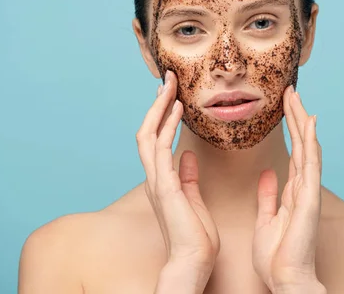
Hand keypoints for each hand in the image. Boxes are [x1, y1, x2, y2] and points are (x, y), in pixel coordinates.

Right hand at [136, 70, 219, 280]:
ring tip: (170, 85)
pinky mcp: (164, 186)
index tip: (172, 96)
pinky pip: (162, 148)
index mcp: (161, 180)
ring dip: (159, 107)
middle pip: (148, 131)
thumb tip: (188, 157)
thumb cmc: (195, 236)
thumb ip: (188, 177)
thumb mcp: (193, 199)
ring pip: (149, 134)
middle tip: (168, 80)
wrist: (193, 262)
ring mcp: (157, 181)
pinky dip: (167, 126)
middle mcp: (154, 177)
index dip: (162, 116)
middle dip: (157, 104)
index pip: (156, 139)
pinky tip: (178, 109)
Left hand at [252, 86, 324, 291]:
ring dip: (301, 121)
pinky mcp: (308, 198)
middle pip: (301, 144)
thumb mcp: (267, 218)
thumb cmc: (277, 255)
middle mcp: (303, 187)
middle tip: (289, 91)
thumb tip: (269, 174)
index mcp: (292, 191)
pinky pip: (310, 164)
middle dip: (295, 117)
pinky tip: (309, 122)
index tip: (283, 107)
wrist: (285, 278)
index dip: (289, 129)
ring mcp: (308, 191)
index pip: (292, 152)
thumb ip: (269, 196)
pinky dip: (310, 141)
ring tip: (295, 97)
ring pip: (307, 147)